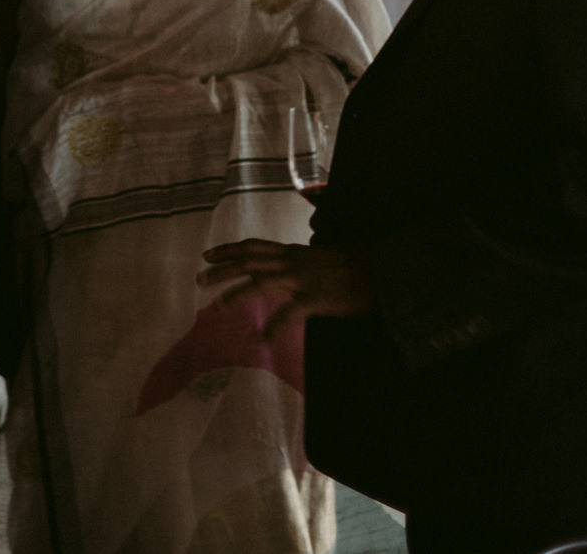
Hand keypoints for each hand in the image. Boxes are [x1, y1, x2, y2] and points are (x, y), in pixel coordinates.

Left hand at [200, 239, 373, 339]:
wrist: (387, 271)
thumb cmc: (359, 266)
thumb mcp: (325, 256)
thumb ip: (304, 259)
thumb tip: (293, 262)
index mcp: (295, 252)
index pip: (254, 246)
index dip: (229, 249)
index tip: (208, 254)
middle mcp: (294, 262)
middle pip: (249, 261)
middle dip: (221, 270)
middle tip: (199, 279)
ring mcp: (304, 279)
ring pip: (260, 282)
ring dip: (235, 294)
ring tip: (216, 308)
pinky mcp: (318, 298)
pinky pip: (290, 313)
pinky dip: (275, 326)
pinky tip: (263, 339)